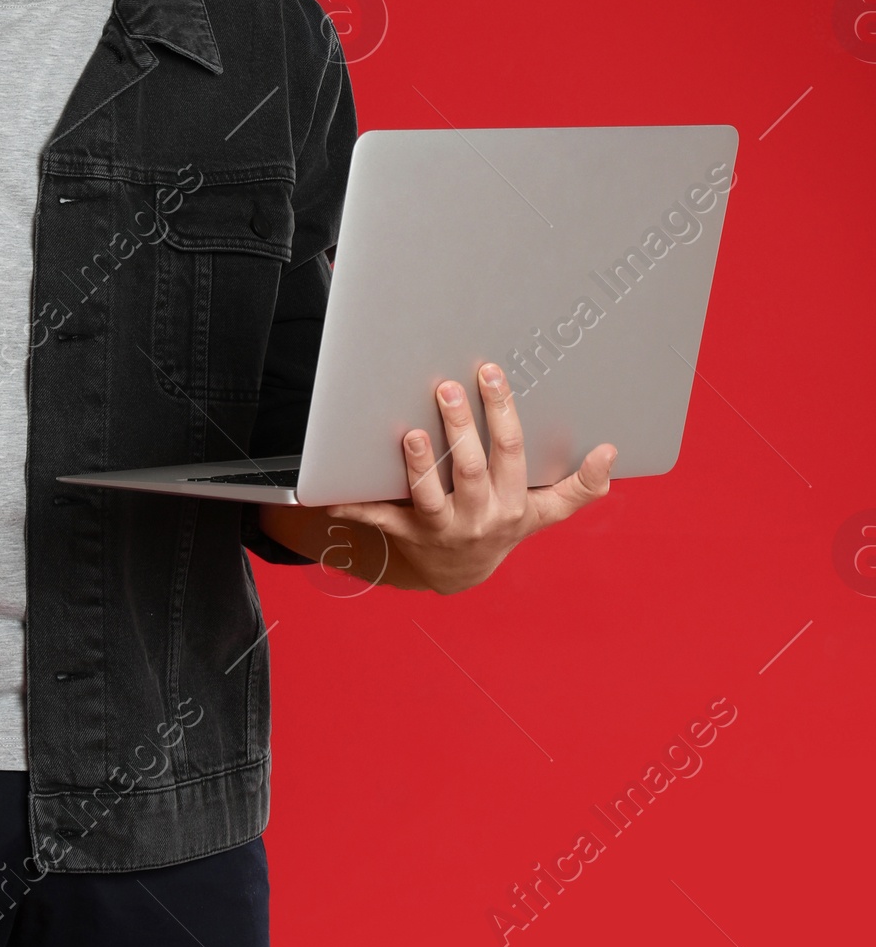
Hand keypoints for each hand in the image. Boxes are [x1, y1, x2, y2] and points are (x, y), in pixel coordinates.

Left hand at [262, 362, 616, 595]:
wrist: (460, 574)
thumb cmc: (503, 526)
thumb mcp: (543, 512)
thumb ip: (579, 487)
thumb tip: (611, 452)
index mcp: (512, 503)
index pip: (510, 452)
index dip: (503, 412)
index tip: (490, 372)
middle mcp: (478, 516)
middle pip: (471, 468)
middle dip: (461, 427)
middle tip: (447, 387)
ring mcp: (441, 528)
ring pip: (429, 496)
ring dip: (419, 465)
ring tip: (412, 434)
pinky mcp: (406, 534)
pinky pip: (380, 519)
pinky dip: (356, 505)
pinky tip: (334, 492)